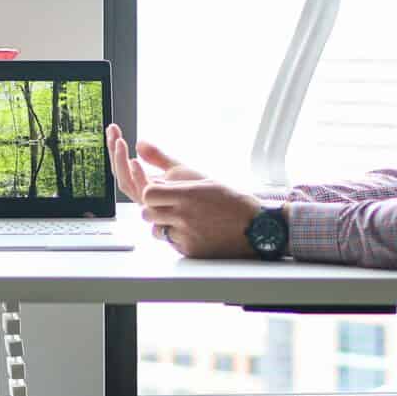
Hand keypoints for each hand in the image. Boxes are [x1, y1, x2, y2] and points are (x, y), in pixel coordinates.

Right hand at [104, 124, 209, 201]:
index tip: (113, 129)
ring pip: (126, 183)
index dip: (116, 148)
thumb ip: (157, 157)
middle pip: (121, 174)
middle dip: (114, 152)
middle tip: (112, 130)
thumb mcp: (177, 167)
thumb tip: (139, 143)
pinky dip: (137, 176)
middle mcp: (146, 196)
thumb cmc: (201, 189)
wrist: (219, 202)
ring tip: (120, 141)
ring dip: (120, 161)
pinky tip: (134, 160)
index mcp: (147, 187)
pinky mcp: (161, 207)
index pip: (124, 167)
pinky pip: (142, 193)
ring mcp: (152, 202)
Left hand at [106, 125, 257, 258]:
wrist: (257, 228)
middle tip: (168, 207)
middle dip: (153, 209)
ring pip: (156, 231)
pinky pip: (171, 244)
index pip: (148, 194)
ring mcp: (187, 235)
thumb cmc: (230, 200)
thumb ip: (165, 162)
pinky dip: (178, 238)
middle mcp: (185, 215)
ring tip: (182, 220)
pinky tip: (194, 232)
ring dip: (163, 224)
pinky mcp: (191, 251)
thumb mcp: (202, 177)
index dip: (152, 193)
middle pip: (147, 213)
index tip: (160, 192)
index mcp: (188, 194)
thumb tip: (139, 144)